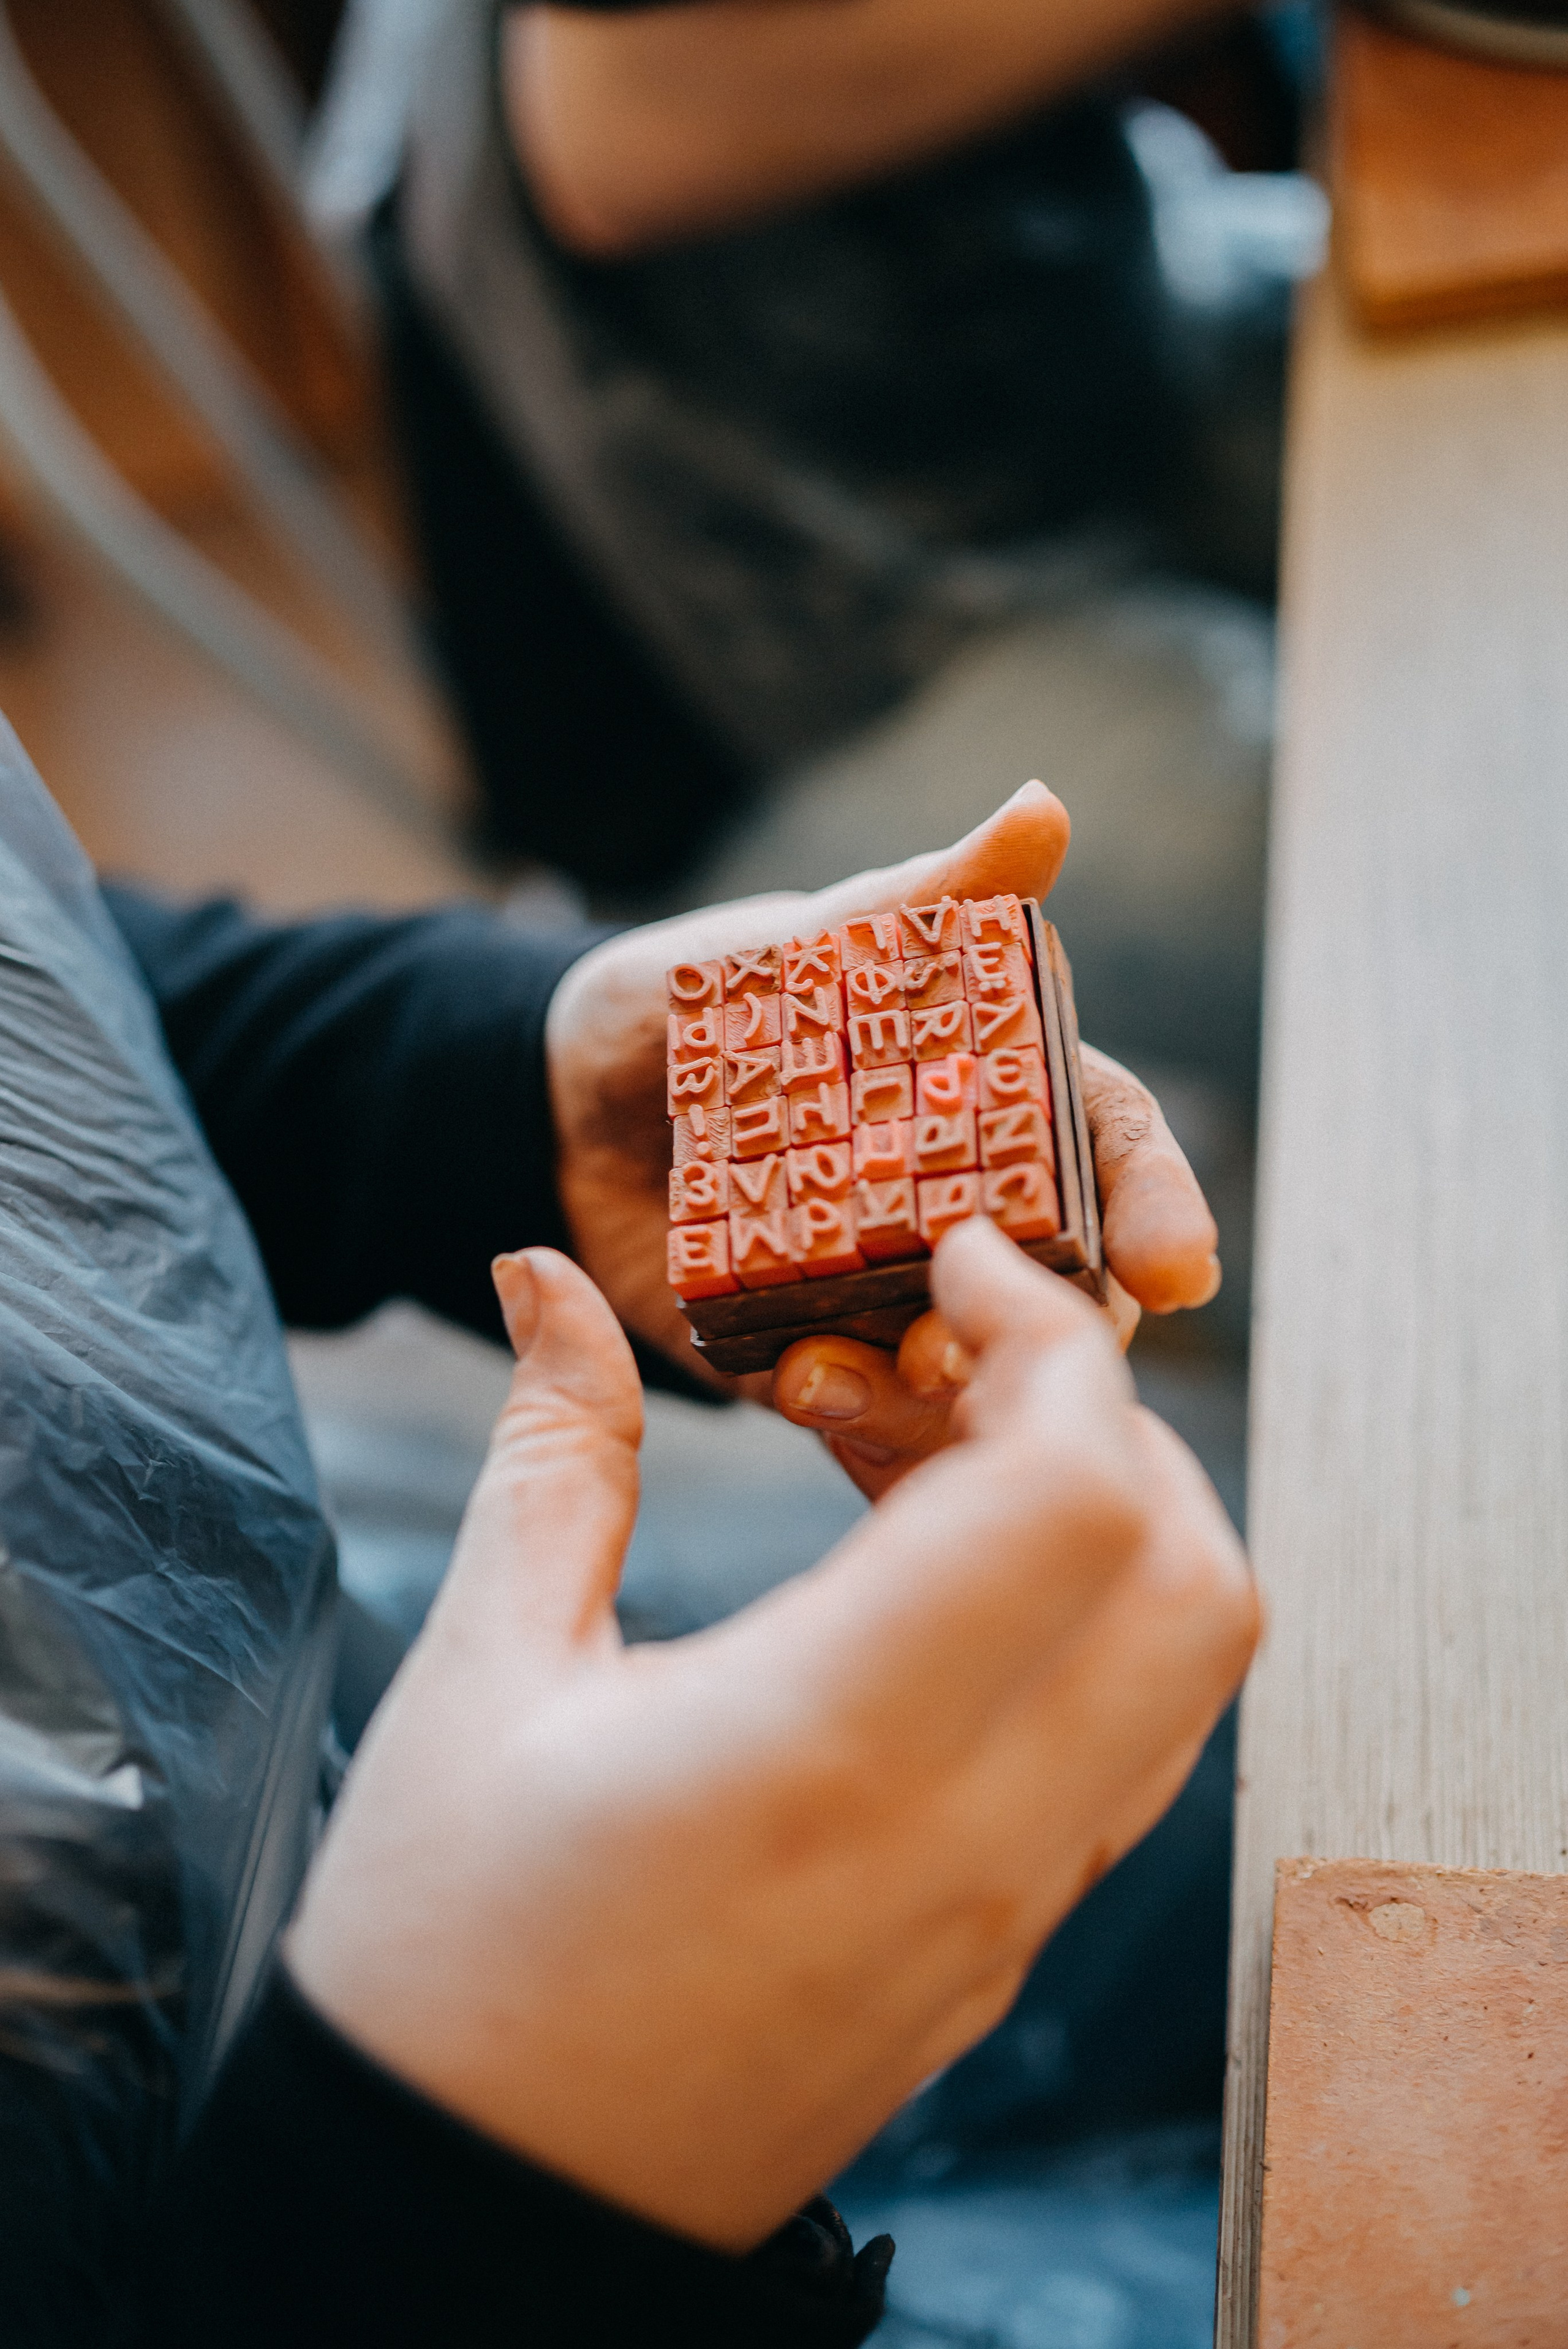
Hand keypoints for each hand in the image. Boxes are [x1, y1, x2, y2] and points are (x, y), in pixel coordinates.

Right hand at [288, 1227, 1256, 2251]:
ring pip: (1185, 1673)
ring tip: (936, 1462)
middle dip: (1112, 1420)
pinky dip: (1089, 1632)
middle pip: (1193, 1576)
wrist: (478, 2213)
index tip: (951, 1266)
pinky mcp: (999, 1954)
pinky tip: (938, 1592)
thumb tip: (540, 1278)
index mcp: (828, 1748)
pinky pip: (1125, 1758)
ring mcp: (1005, 1914)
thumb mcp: (482, 1676)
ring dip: (1115, 1524)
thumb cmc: (445, 1951)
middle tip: (956, 1360)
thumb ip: (550, 1450)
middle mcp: (965, 1838)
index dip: (1047, 1339)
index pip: (1074, 1495)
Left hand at [546, 781, 1220, 1491]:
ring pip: (978, 1371)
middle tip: (998, 1340)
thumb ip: (922, 899)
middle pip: (1070, 1286)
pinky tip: (803, 1384)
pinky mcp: (823, 1358)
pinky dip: (850, 1412)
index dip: (1158, 1204)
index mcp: (1000, 1100)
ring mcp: (901, 1295)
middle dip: (1055, 1334)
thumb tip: (1043, 809)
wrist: (555, 1105)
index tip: (1181, 1266)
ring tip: (874, 1371)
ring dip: (942, 1389)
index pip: (1112, 1150)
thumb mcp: (800, 942)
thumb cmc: (695, 1001)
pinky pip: (866, 1411)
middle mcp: (971, 1208)